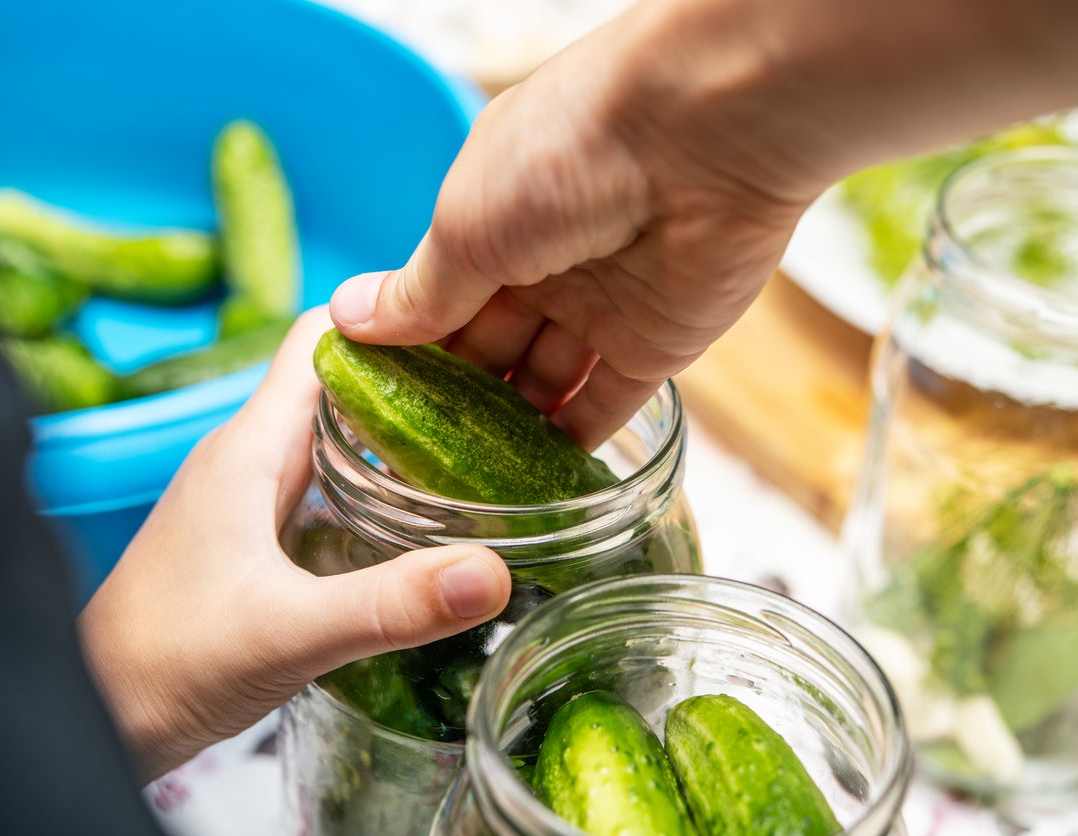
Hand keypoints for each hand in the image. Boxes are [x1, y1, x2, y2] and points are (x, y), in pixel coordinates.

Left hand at [77, 309, 510, 780]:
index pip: (323, 337)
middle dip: (418, 385)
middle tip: (503, 404)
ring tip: (480, 457)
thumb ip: (391, 605)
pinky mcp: (257, 540)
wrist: (92, 716)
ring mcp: (251, 499)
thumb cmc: (163, 665)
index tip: (473, 341)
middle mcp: (250, 458)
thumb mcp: (290, 633)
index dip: (395, 326)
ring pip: (339, 438)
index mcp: (250, 447)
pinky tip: (423, 528)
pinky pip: (330, 488)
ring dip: (402, 440)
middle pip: (343, 383)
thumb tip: (493, 573)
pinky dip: (382, 492)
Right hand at [330, 0, 1077, 448]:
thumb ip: (427, 285)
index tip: (365, 426)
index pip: (427, 309)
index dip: (399, 367)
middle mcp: (541, 267)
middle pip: (484, 359)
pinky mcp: (658, 347)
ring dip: (509, 446)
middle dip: (454, 415)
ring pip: (539, 395)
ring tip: (462, 509)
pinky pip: (604, 414)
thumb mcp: (477, 213)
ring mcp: (598, 309)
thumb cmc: (583, 139)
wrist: (724, 109)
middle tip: (408, 483)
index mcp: (486, 220)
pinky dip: (573, 456)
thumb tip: (352, 325)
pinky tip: (536, 499)